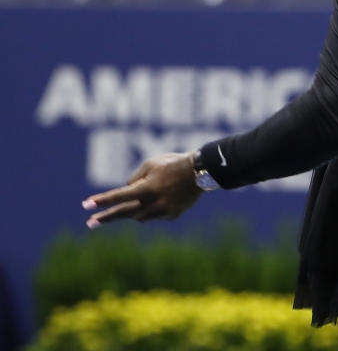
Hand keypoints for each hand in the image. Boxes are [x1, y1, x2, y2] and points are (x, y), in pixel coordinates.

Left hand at [81, 152, 202, 227]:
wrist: (202, 172)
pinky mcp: (171, 215)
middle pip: (124, 213)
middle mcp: (153, 202)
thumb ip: (135, 178)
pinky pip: (154, 214)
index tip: (86, 205)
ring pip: (139, 216)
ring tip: (141, 199)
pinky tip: (162, 197)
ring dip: (134, 210)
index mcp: (147, 188)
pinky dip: (152, 208)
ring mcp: (163, 211)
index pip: (119, 196)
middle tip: (90, 223)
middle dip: (106, 217)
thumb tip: (126, 191)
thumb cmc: (174, 163)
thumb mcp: (151, 164)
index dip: (102, 200)